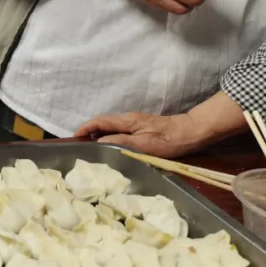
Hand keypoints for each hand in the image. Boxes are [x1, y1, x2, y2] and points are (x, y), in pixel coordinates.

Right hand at [74, 112, 209, 157]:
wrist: (191, 132)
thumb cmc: (168, 140)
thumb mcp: (143, 145)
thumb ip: (120, 142)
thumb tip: (99, 142)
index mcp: (127, 121)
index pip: (99, 121)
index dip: (85, 128)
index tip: (74, 138)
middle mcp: (128, 118)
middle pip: (102, 122)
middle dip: (89, 131)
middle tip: (80, 146)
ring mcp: (135, 122)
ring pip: (110, 126)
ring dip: (98, 134)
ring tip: (91, 148)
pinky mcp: (141, 127)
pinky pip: (118, 130)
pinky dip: (109, 136)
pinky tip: (110, 147)